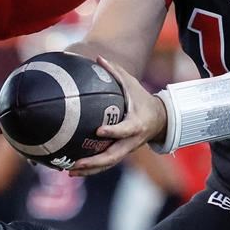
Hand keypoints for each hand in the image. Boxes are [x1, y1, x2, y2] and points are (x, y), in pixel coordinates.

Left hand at [69, 57, 167, 176]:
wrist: (159, 119)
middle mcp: (131, 141)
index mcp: (136, 124)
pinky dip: (91, 169)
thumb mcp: (132, 84)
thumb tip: (98, 58)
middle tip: (77, 162)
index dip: (113, 131)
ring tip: (70, 171)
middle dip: (95, 162)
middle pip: (114, 156)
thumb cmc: (141, 99)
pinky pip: (106, 164)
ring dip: (90, 170)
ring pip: (108, 164)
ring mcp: (126, 150)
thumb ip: (115, 72)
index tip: (99, 130)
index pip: (125, 130)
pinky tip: (73, 171)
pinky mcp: (121, 154)